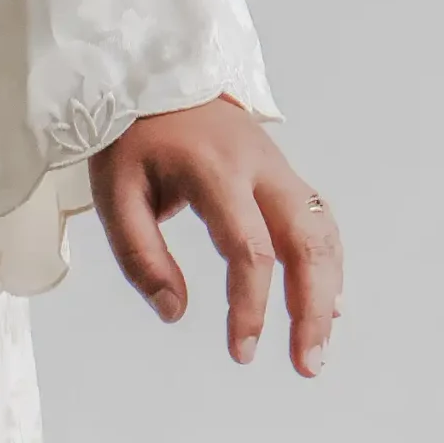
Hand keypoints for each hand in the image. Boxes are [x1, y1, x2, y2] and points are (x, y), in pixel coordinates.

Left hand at [89, 97, 342, 377]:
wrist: (153, 77)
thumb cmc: (131, 140)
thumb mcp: (116, 196)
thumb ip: (142, 257)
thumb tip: (174, 311)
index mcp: (216, 172)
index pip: (249, 249)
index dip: (251, 306)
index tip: (242, 352)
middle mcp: (261, 167)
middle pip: (307, 240)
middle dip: (312, 307)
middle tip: (307, 364)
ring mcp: (278, 168)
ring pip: (322, 231)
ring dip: (327, 291)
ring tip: (316, 346)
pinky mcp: (282, 174)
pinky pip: (317, 221)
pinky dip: (325, 264)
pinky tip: (325, 304)